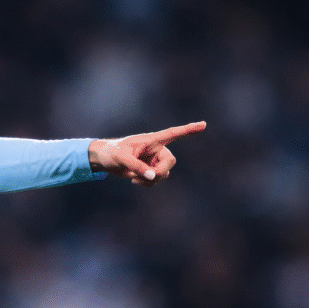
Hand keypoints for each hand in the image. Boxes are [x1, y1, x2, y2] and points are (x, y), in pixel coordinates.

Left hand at [88, 121, 205, 186]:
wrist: (104, 160)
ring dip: (151, 180)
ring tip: (135, 179)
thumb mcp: (121, 158)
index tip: (204, 125)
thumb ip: (137, 166)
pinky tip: (135, 181)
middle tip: (147, 178)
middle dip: (160, 172)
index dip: (188, 130)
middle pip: (170, 162)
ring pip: (164, 174)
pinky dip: (148, 183)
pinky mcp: (150, 170)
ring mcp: (154, 160)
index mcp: (151, 140)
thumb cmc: (111, 153)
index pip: (172, 134)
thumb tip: (153, 177)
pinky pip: (156, 180)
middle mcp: (156, 149)